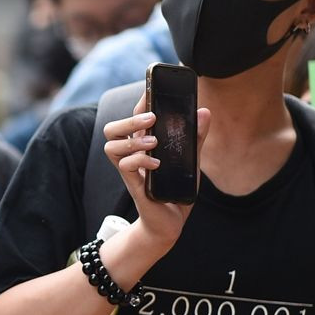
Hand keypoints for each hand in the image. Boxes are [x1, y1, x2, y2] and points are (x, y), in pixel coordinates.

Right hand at [100, 93, 211, 251]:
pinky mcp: (134, 185)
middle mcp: (132, 155)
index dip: (138, 102)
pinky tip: (156, 163)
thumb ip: (196, 136)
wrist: (171, 222)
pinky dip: (140, 161)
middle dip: (129, 119)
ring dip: (131, 139)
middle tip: (150, 118)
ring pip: (110, 146)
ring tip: (154, 142)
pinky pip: (125, 167)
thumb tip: (204, 111)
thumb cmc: (176, 188)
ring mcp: (130, 170)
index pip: (133, 118)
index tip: (151, 92)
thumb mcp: (191, 159)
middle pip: (112, 129)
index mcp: (142, 145)